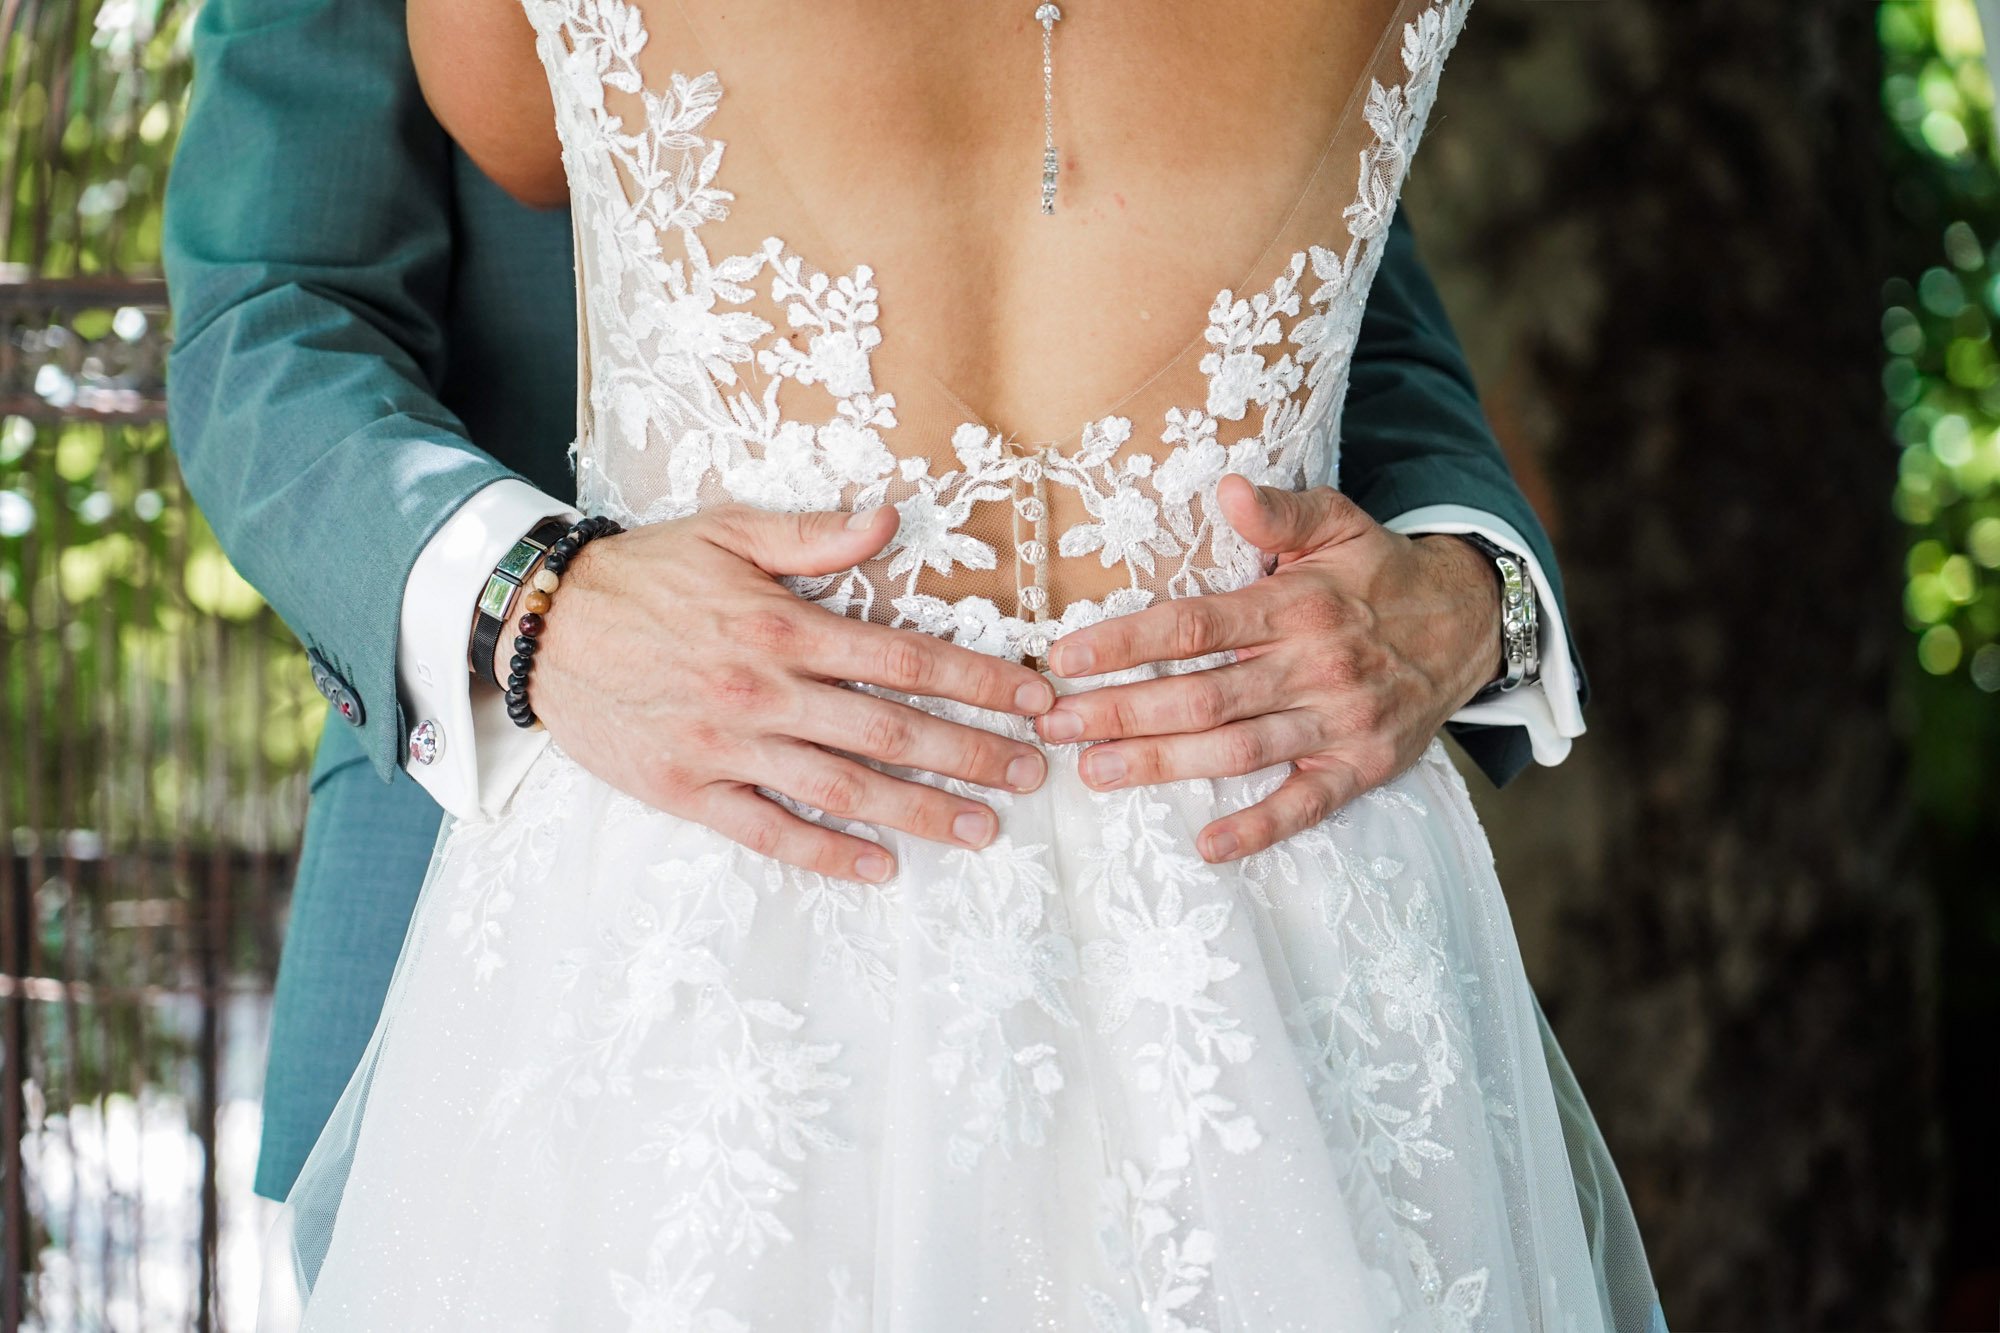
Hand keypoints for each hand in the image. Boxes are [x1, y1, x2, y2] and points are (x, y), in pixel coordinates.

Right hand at [518, 504, 1056, 883]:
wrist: (540, 623)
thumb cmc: (641, 575)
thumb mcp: (727, 532)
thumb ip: (813, 534)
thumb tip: (890, 516)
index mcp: (782, 625)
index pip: (905, 657)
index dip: (978, 680)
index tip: (1030, 699)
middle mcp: (765, 690)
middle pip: (891, 729)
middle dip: (971, 754)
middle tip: (1031, 774)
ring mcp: (728, 746)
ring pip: (844, 786)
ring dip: (920, 811)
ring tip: (983, 830)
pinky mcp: (690, 789)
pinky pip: (769, 831)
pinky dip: (827, 853)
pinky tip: (880, 867)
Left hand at [1033, 473, 1500, 862]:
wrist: (1471, 623)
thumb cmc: (1381, 572)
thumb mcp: (1339, 522)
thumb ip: (1281, 511)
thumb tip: (1229, 488)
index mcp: (1298, 606)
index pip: (1196, 625)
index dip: (1127, 641)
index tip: (1066, 656)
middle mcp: (1316, 666)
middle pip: (1203, 695)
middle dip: (1122, 711)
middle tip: (1055, 725)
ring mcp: (1339, 723)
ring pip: (1238, 749)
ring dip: (1163, 764)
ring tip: (1094, 772)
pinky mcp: (1362, 768)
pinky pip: (1306, 806)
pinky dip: (1258, 829)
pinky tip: (1208, 845)